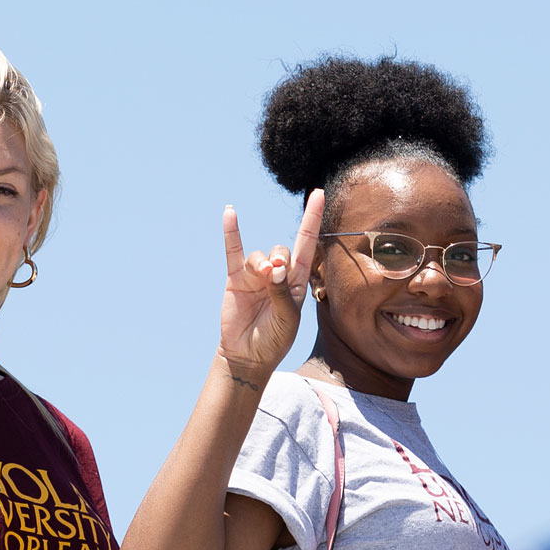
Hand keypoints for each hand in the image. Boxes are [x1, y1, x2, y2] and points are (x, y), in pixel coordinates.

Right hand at [216, 190, 324, 384]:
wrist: (248, 355)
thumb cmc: (274, 340)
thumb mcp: (287, 320)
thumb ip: (281, 293)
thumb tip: (273, 267)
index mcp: (296, 282)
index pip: (307, 244)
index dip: (312, 219)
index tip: (319, 194)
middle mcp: (278, 274)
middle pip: (282, 249)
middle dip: (280, 258)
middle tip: (274, 276)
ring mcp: (256, 275)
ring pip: (260, 254)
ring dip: (260, 262)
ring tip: (261, 277)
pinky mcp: (236, 279)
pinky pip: (234, 251)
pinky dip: (231, 232)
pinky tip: (230, 213)